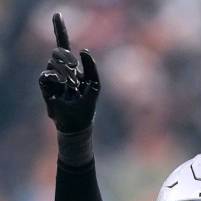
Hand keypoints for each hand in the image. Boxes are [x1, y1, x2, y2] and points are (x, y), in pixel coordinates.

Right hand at [39, 13, 99, 132]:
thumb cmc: (87, 106)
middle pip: (60, 53)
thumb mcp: (95, 85)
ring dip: (64, 74)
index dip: (60, 30)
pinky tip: (59, 84)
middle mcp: (60, 71)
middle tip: (74, 78)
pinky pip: (45, 75)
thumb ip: (92, 67)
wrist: (76, 125)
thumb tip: (83, 49)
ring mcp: (52, 79)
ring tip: (70, 89)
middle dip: (67, 61)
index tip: (57, 15)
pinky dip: (53, 78)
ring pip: (53, 63)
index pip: (64, 46)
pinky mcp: (46, 88)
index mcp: (72, 68)